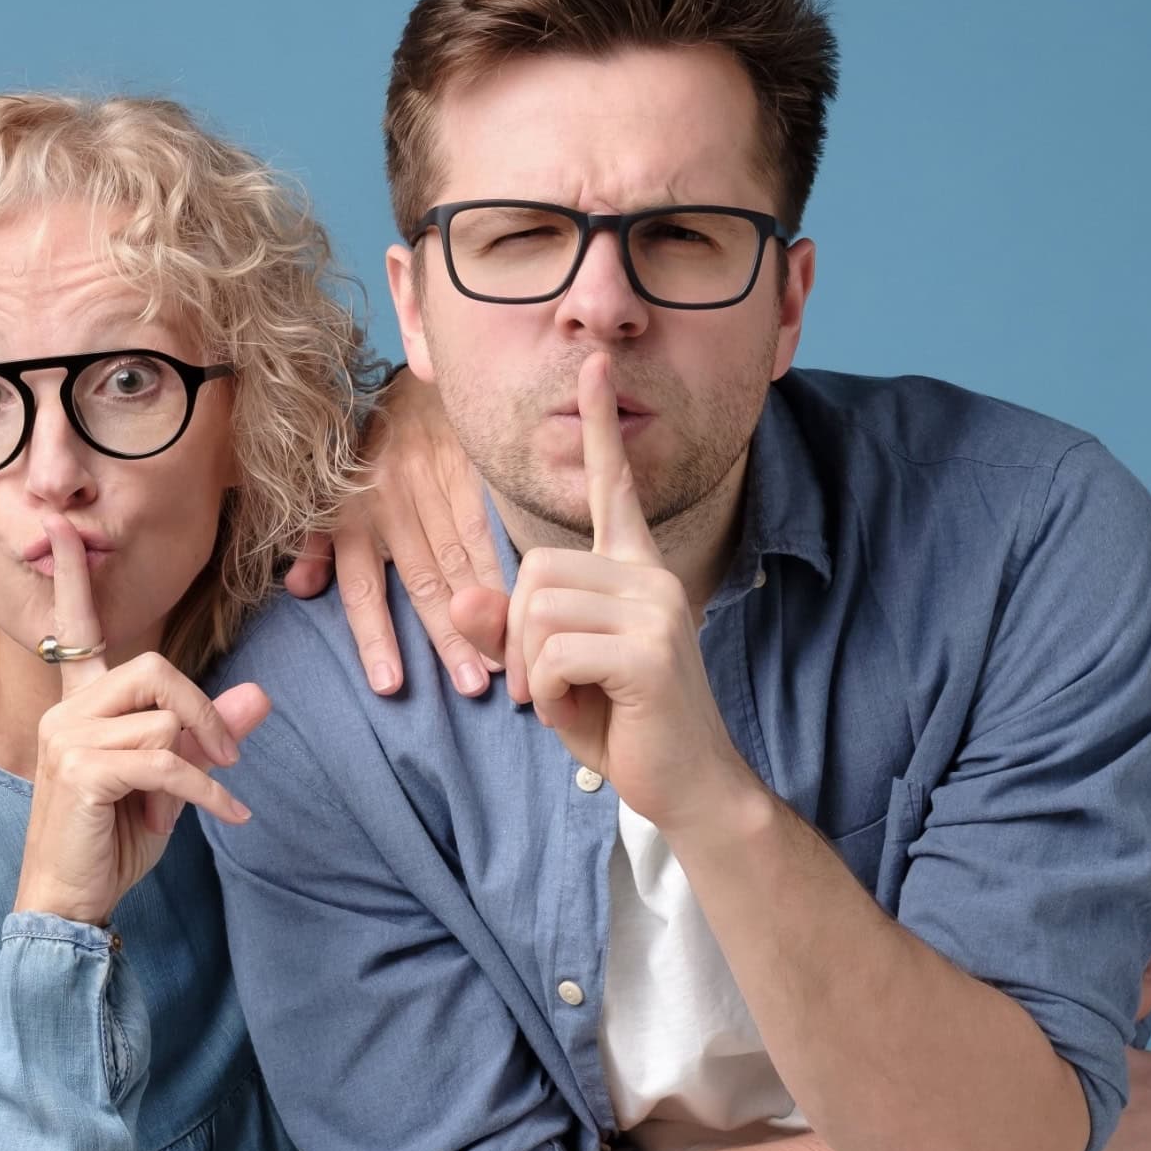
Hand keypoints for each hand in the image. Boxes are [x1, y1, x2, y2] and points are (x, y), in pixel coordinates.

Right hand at [17, 514, 271, 926]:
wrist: (70, 904)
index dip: (70, 579)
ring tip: (206, 799)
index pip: (74, 629)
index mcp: (77, 705)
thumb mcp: (171, 781)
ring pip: (163, 717)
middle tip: (228, 757)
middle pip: (152, 669)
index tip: (62, 528)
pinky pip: (168, 761)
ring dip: (203, 762)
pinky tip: (229, 815)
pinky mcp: (84, 771)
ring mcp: (68, 739)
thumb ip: (209, 735)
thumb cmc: (112, 840)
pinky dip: (208, 791)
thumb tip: (261, 695)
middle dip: (202, 710)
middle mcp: (65, 712)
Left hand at [285, 365, 506, 696]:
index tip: (390, 685)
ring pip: (459, 557)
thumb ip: (315, 541)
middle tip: (472, 684)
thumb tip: (299, 590)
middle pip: (421, 580)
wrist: (414, 383)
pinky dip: (503, 566)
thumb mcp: (328, 491)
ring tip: (506, 657)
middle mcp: (388, 502)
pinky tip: (523, 600)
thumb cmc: (370, 450)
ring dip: (483, 610)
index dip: (375, 637)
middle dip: (448, 636)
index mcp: (351, 515)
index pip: (361, 586)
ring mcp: (430, 484)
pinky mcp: (466, 469)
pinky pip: (485, 524)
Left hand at [504, 352, 759, 829]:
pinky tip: (584, 714)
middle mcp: (651, 578)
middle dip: (521, 635)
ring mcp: (655, 611)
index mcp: (635, 572)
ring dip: (534, 670)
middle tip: (552, 686)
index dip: (600, 427)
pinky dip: (550, 695)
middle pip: (535, 568)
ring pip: (539, 609)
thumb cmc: (625, 725)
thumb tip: (460, 595)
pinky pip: (554, 653)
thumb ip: (511, 630)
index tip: (594, 363)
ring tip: (574, 699)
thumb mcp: (554, 673)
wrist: (690, 787)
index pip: (615, 487)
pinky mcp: (649, 652)